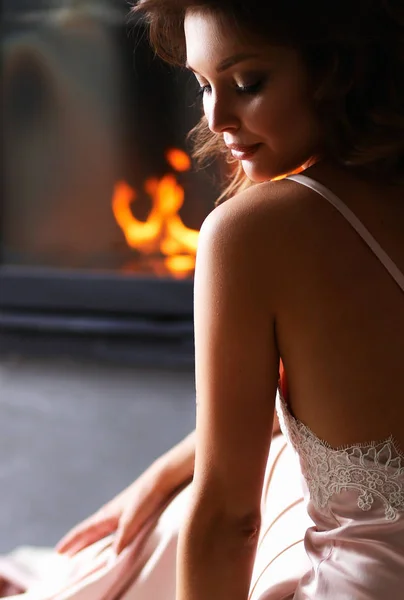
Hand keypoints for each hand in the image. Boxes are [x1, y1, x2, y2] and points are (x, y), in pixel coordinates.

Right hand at [56, 432, 194, 555]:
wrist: (159, 480)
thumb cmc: (145, 497)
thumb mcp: (132, 520)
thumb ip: (122, 540)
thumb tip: (109, 561)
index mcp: (106, 516)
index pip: (82, 531)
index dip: (70, 542)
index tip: (58, 551)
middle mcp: (109, 514)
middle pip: (88, 533)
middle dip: (76, 544)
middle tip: (64, 556)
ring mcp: (118, 513)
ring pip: (98, 531)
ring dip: (88, 541)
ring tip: (81, 550)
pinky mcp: (129, 513)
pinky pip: (110, 530)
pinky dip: (103, 538)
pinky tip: (109, 541)